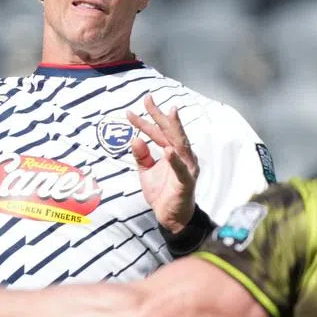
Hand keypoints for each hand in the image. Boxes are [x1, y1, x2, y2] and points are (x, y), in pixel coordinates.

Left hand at [127, 95, 199, 233]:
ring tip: (168, 113)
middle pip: (170, 132)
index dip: (144, 121)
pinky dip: (174, 160)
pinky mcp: (186, 182)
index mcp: (171, 151)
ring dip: (174, 129)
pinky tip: (167, 151)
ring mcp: (186, 167)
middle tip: (147, 99)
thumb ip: (141, 156)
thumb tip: (134, 139)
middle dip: (159, 114)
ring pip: (180, 144)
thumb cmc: (162, 192)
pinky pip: (181, 170)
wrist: (171, 217)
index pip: (157, 133)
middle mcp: (182, 155)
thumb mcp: (146, 172)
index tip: (130, 111)